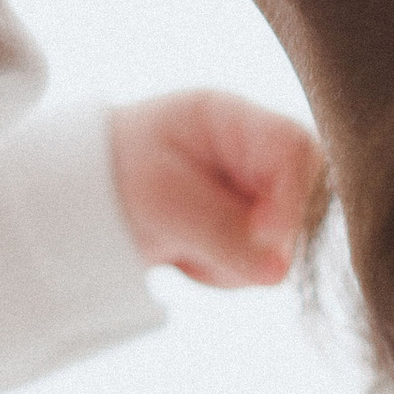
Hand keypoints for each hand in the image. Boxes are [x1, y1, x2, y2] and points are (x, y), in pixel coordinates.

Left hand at [107, 90, 325, 287]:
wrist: (89, 200)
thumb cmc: (120, 178)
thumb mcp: (163, 202)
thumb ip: (221, 232)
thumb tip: (281, 272)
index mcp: (234, 120)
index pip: (294, 146)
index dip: (294, 194)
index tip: (265, 237)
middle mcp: (257, 154)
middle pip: (305, 197)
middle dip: (265, 238)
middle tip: (209, 250)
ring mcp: (260, 192)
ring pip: (286, 242)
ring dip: (237, 261)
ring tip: (183, 247)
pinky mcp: (255, 228)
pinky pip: (265, 265)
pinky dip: (228, 272)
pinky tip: (191, 255)